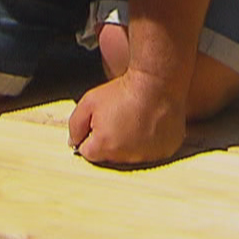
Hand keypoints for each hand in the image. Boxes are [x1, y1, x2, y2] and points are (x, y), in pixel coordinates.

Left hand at [67, 71, 186, 165]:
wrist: (156, 82)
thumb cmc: (124, 91)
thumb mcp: (88, 102)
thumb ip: (75, 125)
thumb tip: (73, 141)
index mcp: (104, 146)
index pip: (89, 152)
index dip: (91, 135)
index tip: (100, 122)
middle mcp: (126, 156)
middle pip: (110, 155)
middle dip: (110, 140)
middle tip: (119, 118)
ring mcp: (148, 155)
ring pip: (133, 154)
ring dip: (132, 142)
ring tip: (136, 120)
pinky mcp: (165, 150)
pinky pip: (154, 151)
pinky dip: (151, 141)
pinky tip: (151, 124)